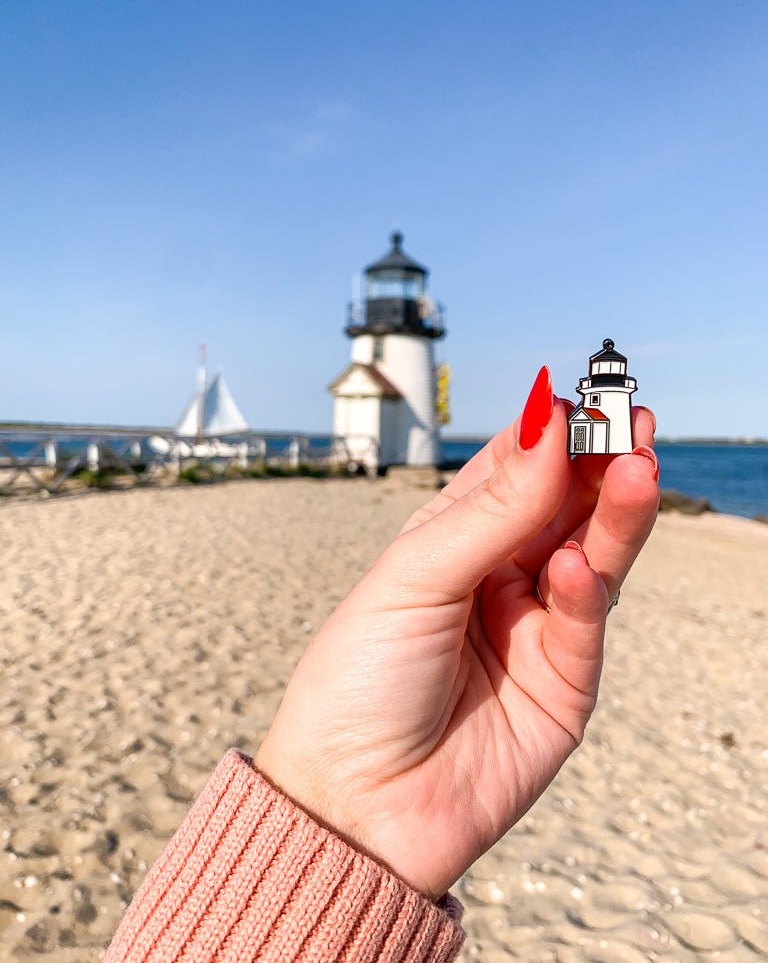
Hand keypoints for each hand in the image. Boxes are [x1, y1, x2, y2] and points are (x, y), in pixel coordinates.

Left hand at [255, 367, 658, 898]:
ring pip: (591, 555)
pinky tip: (574, 568)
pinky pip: (585, 625)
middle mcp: (498, 578)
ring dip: (614, 512)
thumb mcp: (414, 580)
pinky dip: (585, 591)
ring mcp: (534, 630)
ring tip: (636, 466)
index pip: (513, 472)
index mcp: (451, 543)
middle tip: (633, 419)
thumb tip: (548, 425)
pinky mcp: (563, 687)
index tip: (583, 395)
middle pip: (563, 508)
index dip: (549, 434)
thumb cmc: (358, 682)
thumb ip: (490, 509)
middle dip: (597, 463)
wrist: (353, 807)